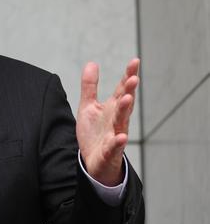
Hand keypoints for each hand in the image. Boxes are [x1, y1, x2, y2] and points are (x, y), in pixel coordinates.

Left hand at [76, 59, 139, 185]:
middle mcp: (117, 120)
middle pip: (125, 104)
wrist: (93, 162)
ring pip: (121, 122)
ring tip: (128, 98)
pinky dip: (117, 142)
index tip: (135, 61)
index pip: (122, 89)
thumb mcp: (88, 106)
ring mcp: (114, 135)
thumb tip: (92, 63)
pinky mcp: (109, 152)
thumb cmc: (94, 133)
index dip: (128, 75)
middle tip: (133, 78)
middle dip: (129, 91)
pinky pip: (114, 147)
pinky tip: (121, 137)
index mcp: (113, 109)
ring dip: (125, 111)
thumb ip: (90, 86)